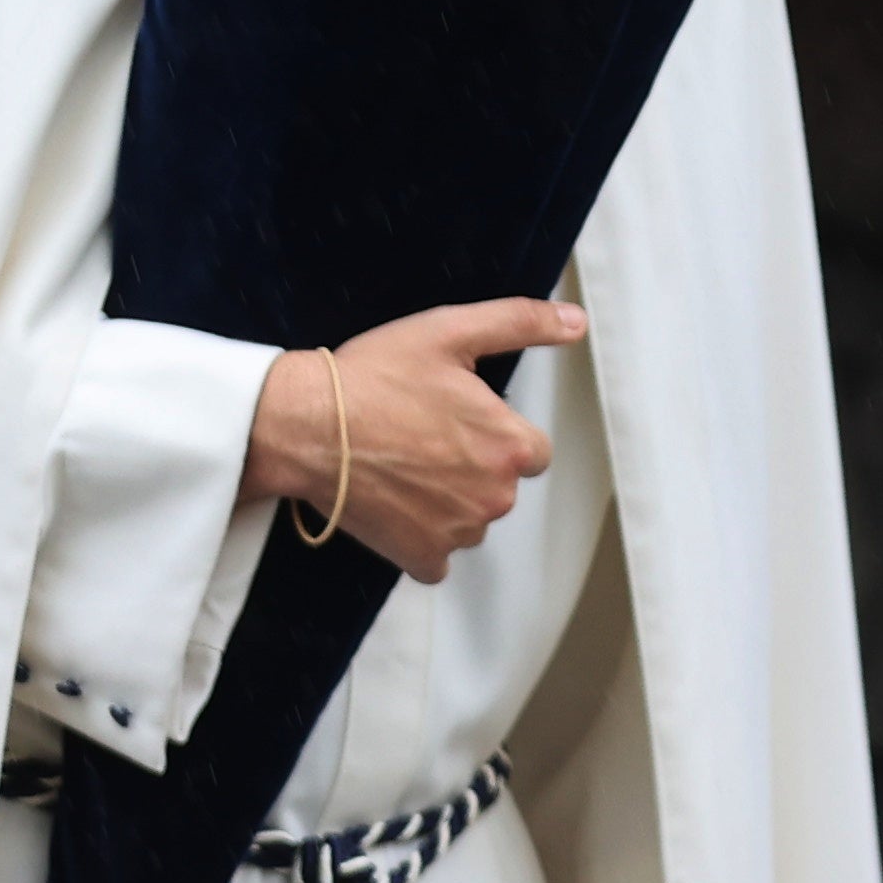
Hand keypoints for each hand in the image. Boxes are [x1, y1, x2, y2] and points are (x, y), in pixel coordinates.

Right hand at [242, 299, 586, 581]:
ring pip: (470, 520)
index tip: (457, 420)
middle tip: (421, 437)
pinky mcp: (421, 558)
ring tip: (402, 467)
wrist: (306, 426)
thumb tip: (576, 323)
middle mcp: (496, 497)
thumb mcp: (451, 332)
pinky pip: (437, 559)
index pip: (532, 451)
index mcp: (512, 446)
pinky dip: (421, 539)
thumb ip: (521, 324)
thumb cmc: (374, 378)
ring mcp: (459, 533)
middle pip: (500, 486)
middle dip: (472, 467)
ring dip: (448, 503)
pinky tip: (395, 505)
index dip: (495, 433)